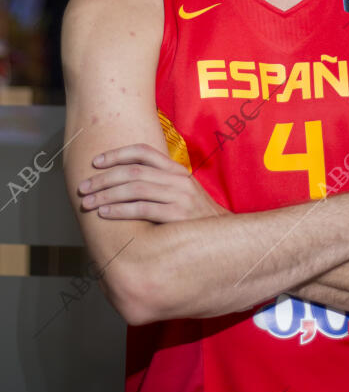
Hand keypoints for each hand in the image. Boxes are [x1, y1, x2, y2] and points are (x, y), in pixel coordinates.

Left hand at [76, 143, 228, 221]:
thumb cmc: (194, 219)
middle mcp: (179, 180)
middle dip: (103, 178)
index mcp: (177, 171)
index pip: (143, 152)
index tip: (95, 162)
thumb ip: (159, 184)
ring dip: (106, 194)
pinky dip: (119, 210)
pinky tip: (104, 213)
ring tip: (88, 202)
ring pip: (134, 188)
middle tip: (83, 187)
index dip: (116, 154)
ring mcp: (180, 197)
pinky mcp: (178, 216)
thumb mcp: (181, 194)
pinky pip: (142, 209)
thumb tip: (122, 182)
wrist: (222, 239)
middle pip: (133, 171)